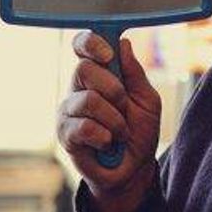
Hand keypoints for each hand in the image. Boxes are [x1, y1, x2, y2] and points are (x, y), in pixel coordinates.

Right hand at [58, 31, 161, 211]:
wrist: (134, 169)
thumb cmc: (139, 131)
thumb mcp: (147, 99)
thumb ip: (134, 73)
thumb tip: (122, 43)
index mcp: (98, 74)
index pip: (82, 45)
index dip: (91, 43)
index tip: (108, 54)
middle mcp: (78, 88)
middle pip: (84, 68)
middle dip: (114, 89)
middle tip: (124, 107)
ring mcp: (68, 110)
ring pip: (88, 100)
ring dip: (115, 119)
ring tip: (120, 132)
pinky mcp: (65, 134)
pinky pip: (84, 127)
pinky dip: (105, 137)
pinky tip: (106, 144)